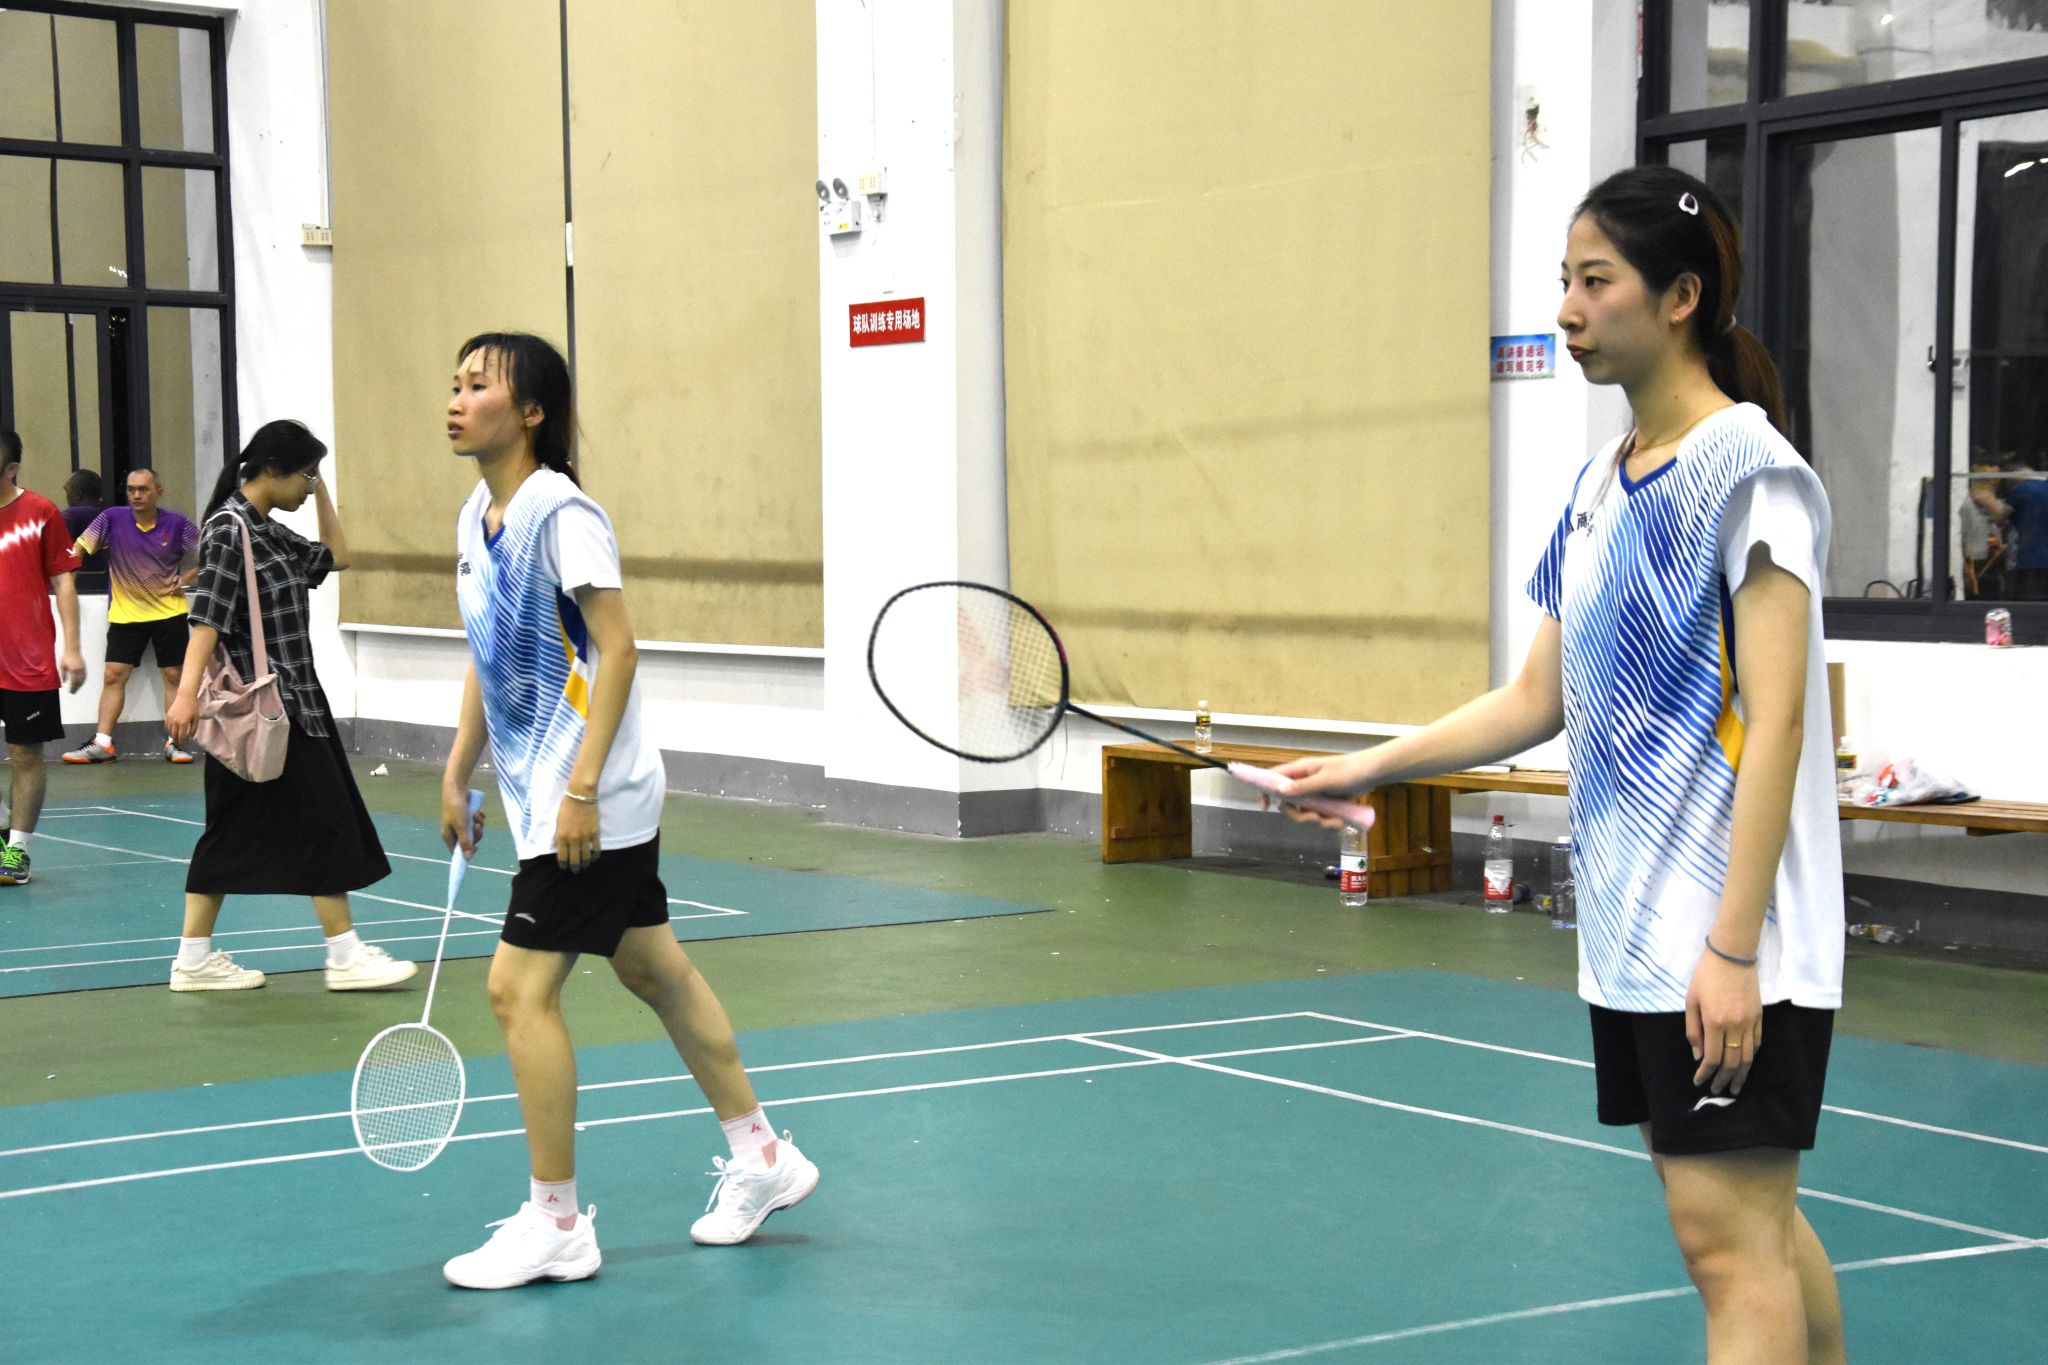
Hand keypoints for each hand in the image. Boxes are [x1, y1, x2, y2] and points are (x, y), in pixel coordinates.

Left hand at [60, 652, 85, 692]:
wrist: (72, 650)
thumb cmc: (65, 658)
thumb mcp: (62, 666)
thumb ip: (63, 674)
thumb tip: (63, 682)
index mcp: (73, 670)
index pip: (74, 681)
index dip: (72, 687)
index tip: (70, 691)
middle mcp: (79, 670)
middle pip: (79, 681)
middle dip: (76, 687)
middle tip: (73, 692)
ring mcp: (83, 668)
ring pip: (83, 679)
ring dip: (80, 685)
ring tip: (77, 689)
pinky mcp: (84, 667)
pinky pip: (84, 676)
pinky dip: (82, 680)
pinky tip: (80, 683)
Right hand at [165, 693, 197, 744]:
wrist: (185, 697)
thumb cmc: (193, 707)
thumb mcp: (196, 718)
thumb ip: (194, 728)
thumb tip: (190, 736)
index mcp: (183, 723)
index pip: (182, 736)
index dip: (182, 742)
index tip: (184, 745)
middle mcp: (175, 722)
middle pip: (174, 735)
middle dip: (177, 740)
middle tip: (179, 743)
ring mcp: (170, 719)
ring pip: (169, 731)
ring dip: (172, 735)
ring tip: (176, 738)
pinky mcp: (167, 715)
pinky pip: (166, 725)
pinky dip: (169, 730)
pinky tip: (172, 731)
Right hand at [442, 787, 484, 856]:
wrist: (457, 788)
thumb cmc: (456, 807)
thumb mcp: (461, 826)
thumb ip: (465, 842)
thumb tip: (467, 858)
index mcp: (448, 835)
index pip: (457, 850)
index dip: (467, 851)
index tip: (477, 848)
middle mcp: (454, 830)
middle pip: (470, 840)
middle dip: (476, 833)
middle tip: (478, 826)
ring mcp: (462, 823)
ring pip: (475, 830)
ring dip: (479, 823)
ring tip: (477, 815)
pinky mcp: (468, 816)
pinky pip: (477, 821)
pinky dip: (480, 817)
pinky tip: (479, 811)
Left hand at [556, 793, 599, 871]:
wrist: (580, 796)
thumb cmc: (566, 806)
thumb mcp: (558, 822)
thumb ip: (560, 835)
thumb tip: (563, 846)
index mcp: (561, 837)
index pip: (562, 857)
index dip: (564, 865)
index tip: (565, 867)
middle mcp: (572, 839)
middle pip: (574, 860)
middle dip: (575, 868)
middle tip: (576, 870)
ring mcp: (585, 837)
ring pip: (586, 857)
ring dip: (585, 864)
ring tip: (585, 865)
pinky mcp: (595, 833)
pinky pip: (596, 849)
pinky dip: (595, 855)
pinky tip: (594, 857)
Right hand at [1264, 752, 1375, 827]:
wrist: (1373, 772)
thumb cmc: (1349, 771)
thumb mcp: (1326, 780)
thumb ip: (1303, 787)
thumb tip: (1279, 792)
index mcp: (1301, 771)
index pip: (1274, 778)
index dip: (1266, 791)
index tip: (1265, 806)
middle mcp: (1304, 782)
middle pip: (1289, 802)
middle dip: (1301, 814)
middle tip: (1315, 818)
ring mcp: (1316, 793)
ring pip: (1305, 812)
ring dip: (1318, 821)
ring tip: (1335, 822)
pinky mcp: (1327, 802)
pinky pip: (1319, 815)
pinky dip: (1328, 822)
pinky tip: (1340, 823)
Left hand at [1687, 945, 1762, 1094]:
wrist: (1732, 955)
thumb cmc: (1706, 975)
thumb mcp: (1691, 1000)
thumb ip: (1693, 1030)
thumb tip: (1698, 1055)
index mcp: (1715, 1023)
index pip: (1712, 1058)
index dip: (1705, 1074)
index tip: (1699, 1082)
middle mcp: (1735, 1026)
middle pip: (1733, 1062)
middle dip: (1724, 1079)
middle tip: (1718, 1090)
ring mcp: (1750, 1022)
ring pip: (1748, 1057)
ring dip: (1741, 1075)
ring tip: (1735, 1087)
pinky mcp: (1760, 1017)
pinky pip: (1757, 1043)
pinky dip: (1751, 1057)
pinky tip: (1745, 1064)